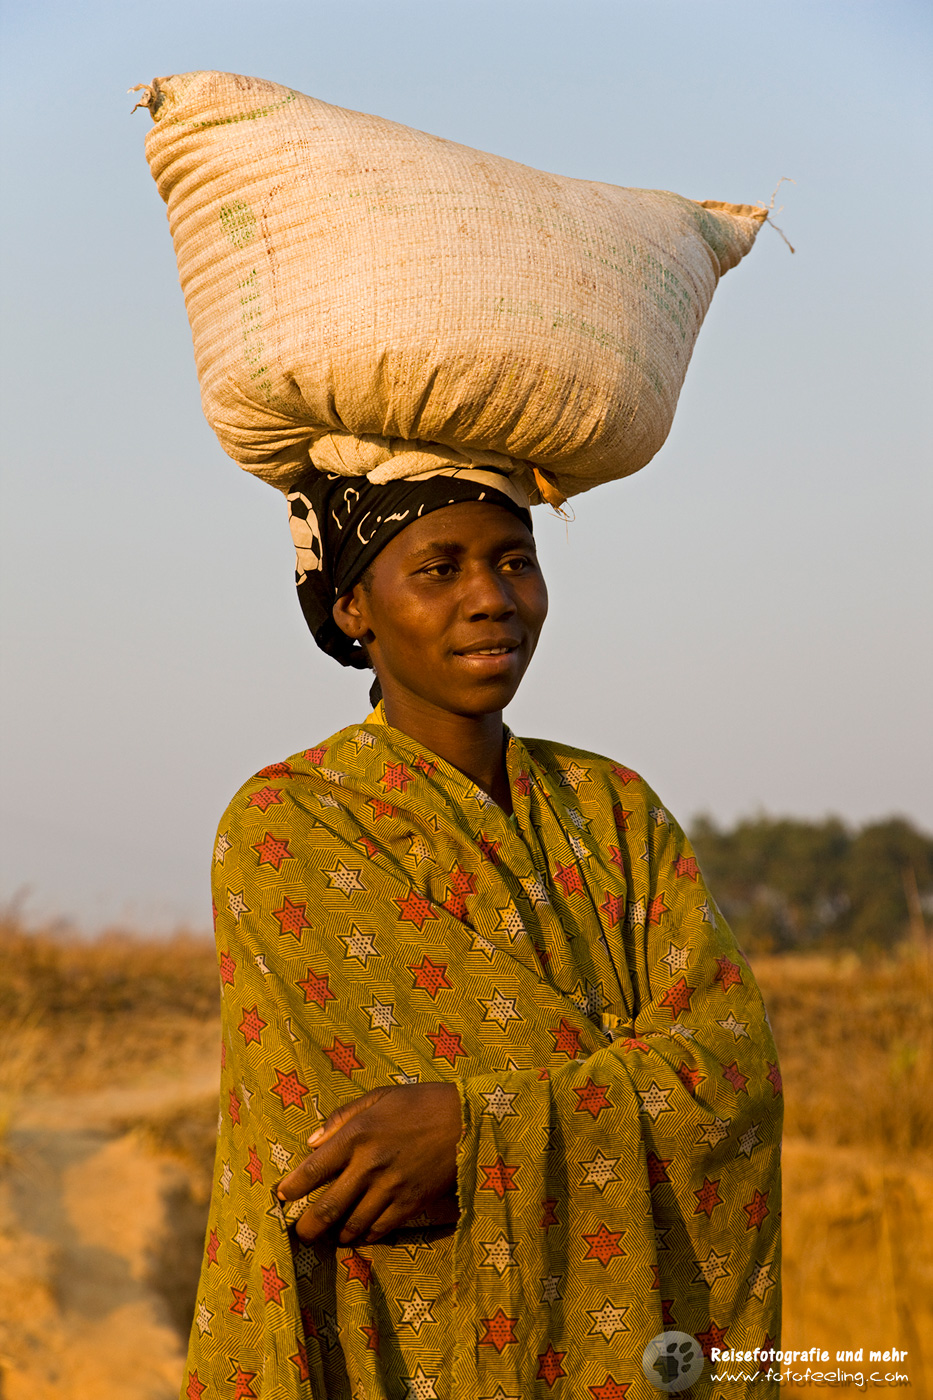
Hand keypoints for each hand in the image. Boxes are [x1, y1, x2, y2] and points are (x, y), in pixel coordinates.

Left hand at [277, 1082, 461, 1244]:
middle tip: (298, 1233)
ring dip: (337, 1234)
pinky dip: (366, 1235)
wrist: (467, 1120)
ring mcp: (391, 1187)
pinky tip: (361, 1233)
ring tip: (329, 1236)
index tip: (280, 1197)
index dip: (292, 1187)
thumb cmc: (420, 1102)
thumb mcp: (379, 1097)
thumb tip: (311, 1142)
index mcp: (358, 1134)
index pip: (313, 1168)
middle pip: (328, 1207)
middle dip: (308, 1226)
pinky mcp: (411, 1203)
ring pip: (353, 1224)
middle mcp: (369, 1164)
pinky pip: (381, 1229)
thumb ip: (341, 1117)